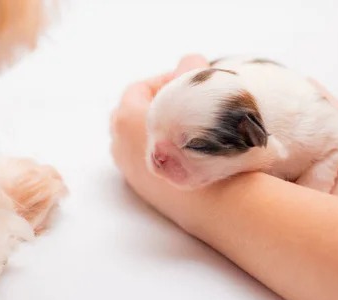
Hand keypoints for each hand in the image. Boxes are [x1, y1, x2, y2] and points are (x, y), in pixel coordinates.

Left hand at [110, 54, 210, 227]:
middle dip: (160, 105)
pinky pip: (148, 162)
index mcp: (125, 119)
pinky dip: (163, 152)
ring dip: (161, 130)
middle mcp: (120, 146)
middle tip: (188, 104)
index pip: (138, 88)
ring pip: (139, 140)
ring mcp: (130, 172)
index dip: (166, 79)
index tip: (190, 84)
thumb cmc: (207, 142)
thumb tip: (190, 62)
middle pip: (134, 114)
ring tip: (190, 128)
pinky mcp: (144, 192)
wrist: (218, 200)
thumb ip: (190, 68)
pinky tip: (190, 153)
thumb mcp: (199, 91)